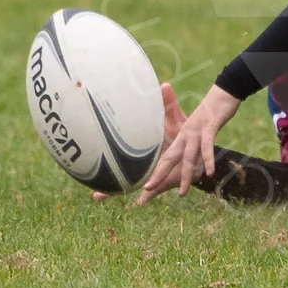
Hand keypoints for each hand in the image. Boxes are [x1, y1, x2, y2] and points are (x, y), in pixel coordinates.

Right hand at [91, 82, 186, 202]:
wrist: (201, 149)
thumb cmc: (186, 133)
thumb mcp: (176, 119)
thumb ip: (169, 105)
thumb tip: (164, 85)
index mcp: (143, 150)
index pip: (122, 154)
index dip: (106, 156)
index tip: (86, 158)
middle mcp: (144, 164)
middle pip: (122, 173)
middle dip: (105, 183)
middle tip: (88, 189)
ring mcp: (152, 173)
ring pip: (133, 185)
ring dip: (113, 190)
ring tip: (99, 197)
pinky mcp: (166, 181)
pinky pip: (156, 190)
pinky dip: (148, 195)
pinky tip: (139, 202)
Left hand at [137, 85, 241, 204]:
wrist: (223, 94)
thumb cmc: (212, 111)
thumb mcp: (201, 126)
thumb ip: (196, 141)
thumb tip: (191, 137)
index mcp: (182, 136)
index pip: (167, 155)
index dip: (158, 170)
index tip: (146, 188)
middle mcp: (186, 134)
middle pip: (171, 157)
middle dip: (160, 174)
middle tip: (148, 189)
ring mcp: (197, 131)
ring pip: (189, 156)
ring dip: (186, 176)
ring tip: (182, 194)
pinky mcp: (210, 126)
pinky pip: (207, 146)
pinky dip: (208, 159)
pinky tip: (209, 173)